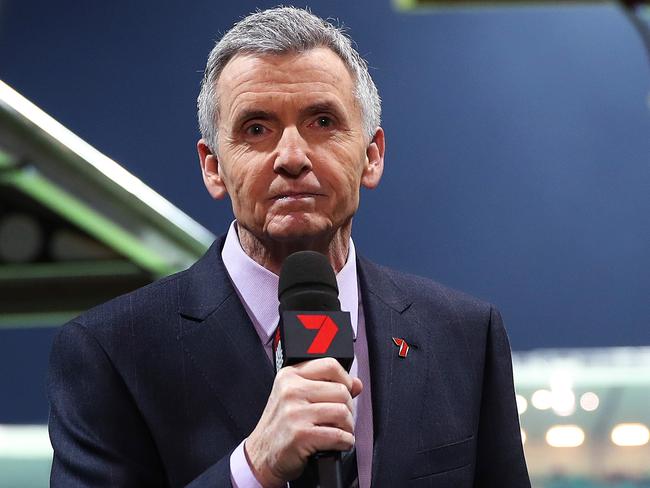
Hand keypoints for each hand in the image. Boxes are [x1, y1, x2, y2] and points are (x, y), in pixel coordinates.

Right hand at [244, 357, 362, 486]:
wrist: (260, 456)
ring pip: (342, 412)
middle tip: (342, 419)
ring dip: (348, 426)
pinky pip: (338, 435)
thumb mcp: (295, 398)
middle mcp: (290, 390)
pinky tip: (339, 443)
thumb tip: (356, 383)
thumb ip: (325, 386)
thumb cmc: (280, 427)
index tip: (347, 391)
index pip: (330, 365)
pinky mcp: (300, 435)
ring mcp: (294, 412)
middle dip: (349, 408)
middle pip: (341, 390)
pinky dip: (346, 442)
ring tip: (340, 431)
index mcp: (289, 376)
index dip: (345, 379)